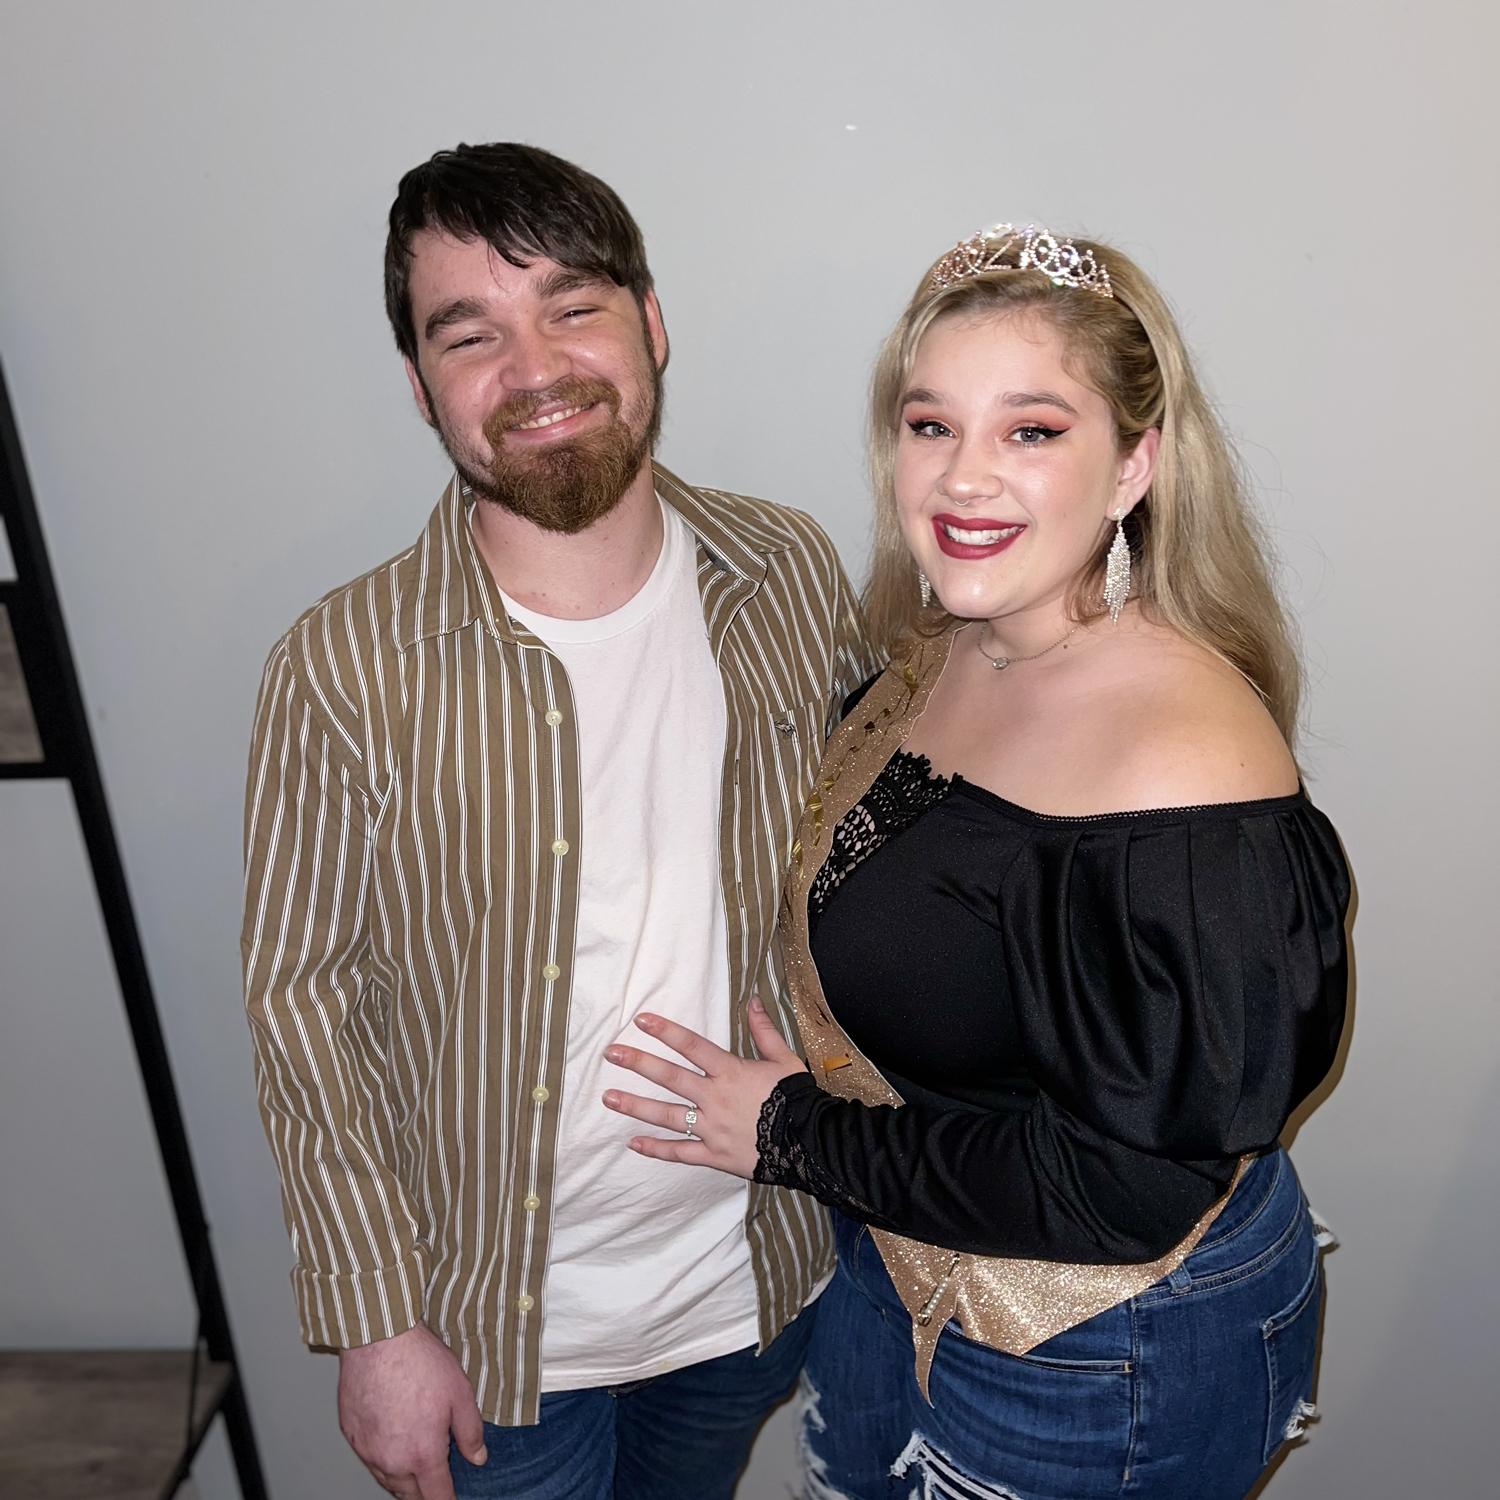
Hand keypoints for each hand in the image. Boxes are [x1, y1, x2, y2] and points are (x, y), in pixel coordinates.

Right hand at [337, 1322, 486, 1499]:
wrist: (379, 1339)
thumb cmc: (420, 1362)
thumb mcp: (460, 1394)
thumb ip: (471, 1433)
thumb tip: (478, 1458)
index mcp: (422, 1455)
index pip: (437, 1497)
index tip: (453, 1499)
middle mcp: (392, 1461)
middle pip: (409, 1495)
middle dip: (425, 1492)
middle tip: (436, 1480)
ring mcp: (367, 1451)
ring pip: (387, 1480)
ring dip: (403, 1479)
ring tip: (416, 1464)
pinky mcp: (351, 1436)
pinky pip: (369, 1459)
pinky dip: (383, 1459)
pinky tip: (393, 1442)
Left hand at [602, 996, 805, 1177]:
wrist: (811, 1143)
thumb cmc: (798, 1098)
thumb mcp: (784, 1059)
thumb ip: (764, 1030)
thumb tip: (752, 1000)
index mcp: (731, 1072)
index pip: (691, 1046)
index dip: (665, 1031)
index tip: (641, 1021)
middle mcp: (715, 1098)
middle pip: (670, 1077)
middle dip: (639, 1063)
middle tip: (611, 1053)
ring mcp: (712, 1129)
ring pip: (667, 1115)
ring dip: (636, 1105)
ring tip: (608, 1097)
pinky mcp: (714, 1155)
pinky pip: (680, 1153)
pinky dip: (656, 1149)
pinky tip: (633, 1143)